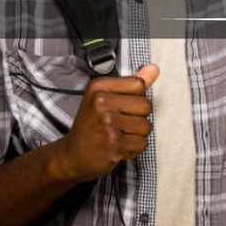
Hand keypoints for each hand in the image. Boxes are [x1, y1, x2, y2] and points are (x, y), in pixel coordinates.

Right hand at [50, 64, 158, 182]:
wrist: (72, 155)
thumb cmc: (90, 125)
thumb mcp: (104, 98)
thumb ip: (131, 84)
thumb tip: (153, 69)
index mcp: (99, 87)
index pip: (138, 84)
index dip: (135, 96)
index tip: (122, 104)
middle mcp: (101, 104)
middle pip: (146, 105)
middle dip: (138, 116)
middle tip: (120, 122)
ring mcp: (108, 125)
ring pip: (146, 126)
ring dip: (137, 134)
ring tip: (119, 134)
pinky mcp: (114, 145)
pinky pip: (142, 143)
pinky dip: (133, 148)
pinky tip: (119, 145)